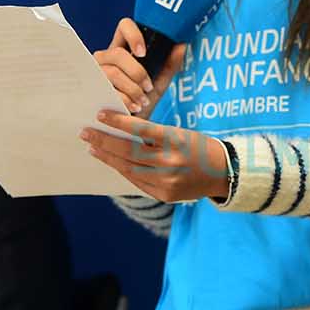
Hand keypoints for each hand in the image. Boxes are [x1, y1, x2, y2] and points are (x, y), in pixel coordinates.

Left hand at [81, 111, 229, 202]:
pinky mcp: (163, 195)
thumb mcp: (180, 133)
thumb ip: (153, 134)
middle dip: (104, 141)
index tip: (100, 114)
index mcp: (176, 140)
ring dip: (108, 157)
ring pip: (128, 168)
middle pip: (129, 151)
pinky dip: (122, 170)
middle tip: (86, 132)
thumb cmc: (198, 146)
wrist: (223, 173)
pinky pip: (136, 181)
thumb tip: (121, 128)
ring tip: (92, 147)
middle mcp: (170, 162)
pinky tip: (111, 161)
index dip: (119, 122)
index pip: (141, 129)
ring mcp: (166, 181)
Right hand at [92, 17, 186, 116]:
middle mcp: (106, 57)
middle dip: (137, 72)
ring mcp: (95, 72)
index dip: (133, 34)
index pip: (124, 27)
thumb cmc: (141, 102)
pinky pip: (105, 89)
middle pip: (118, 54)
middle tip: (148, 87)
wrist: (126, 128)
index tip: (143, 53)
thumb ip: (169, 66)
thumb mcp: (158, 85)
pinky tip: (133, 107)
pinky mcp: (90, 88)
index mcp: (123, 49)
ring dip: (132, 88)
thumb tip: (182, 45)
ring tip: (142, 101)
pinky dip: (123, 99)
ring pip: (112, 72)